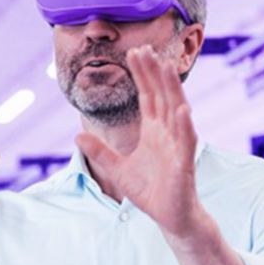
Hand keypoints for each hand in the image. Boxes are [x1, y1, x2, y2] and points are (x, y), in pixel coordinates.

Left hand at [74, 47, 204, 235]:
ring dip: (172, 89)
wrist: (170, 217)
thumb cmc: (150, 192)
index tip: (135, 53)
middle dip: (154, 73)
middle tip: (146, 47)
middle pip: (161, 96)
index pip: (147, 97)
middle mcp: (168, 133)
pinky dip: (185, 124)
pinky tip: (183, 108)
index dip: (142, 75)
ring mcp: (177, 145)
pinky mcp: (184, 162)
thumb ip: (100, 152)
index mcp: (154, 132)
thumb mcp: (117, 169)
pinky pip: (186, 140)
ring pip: (176, 111)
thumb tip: (77, 135)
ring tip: (166, 66)